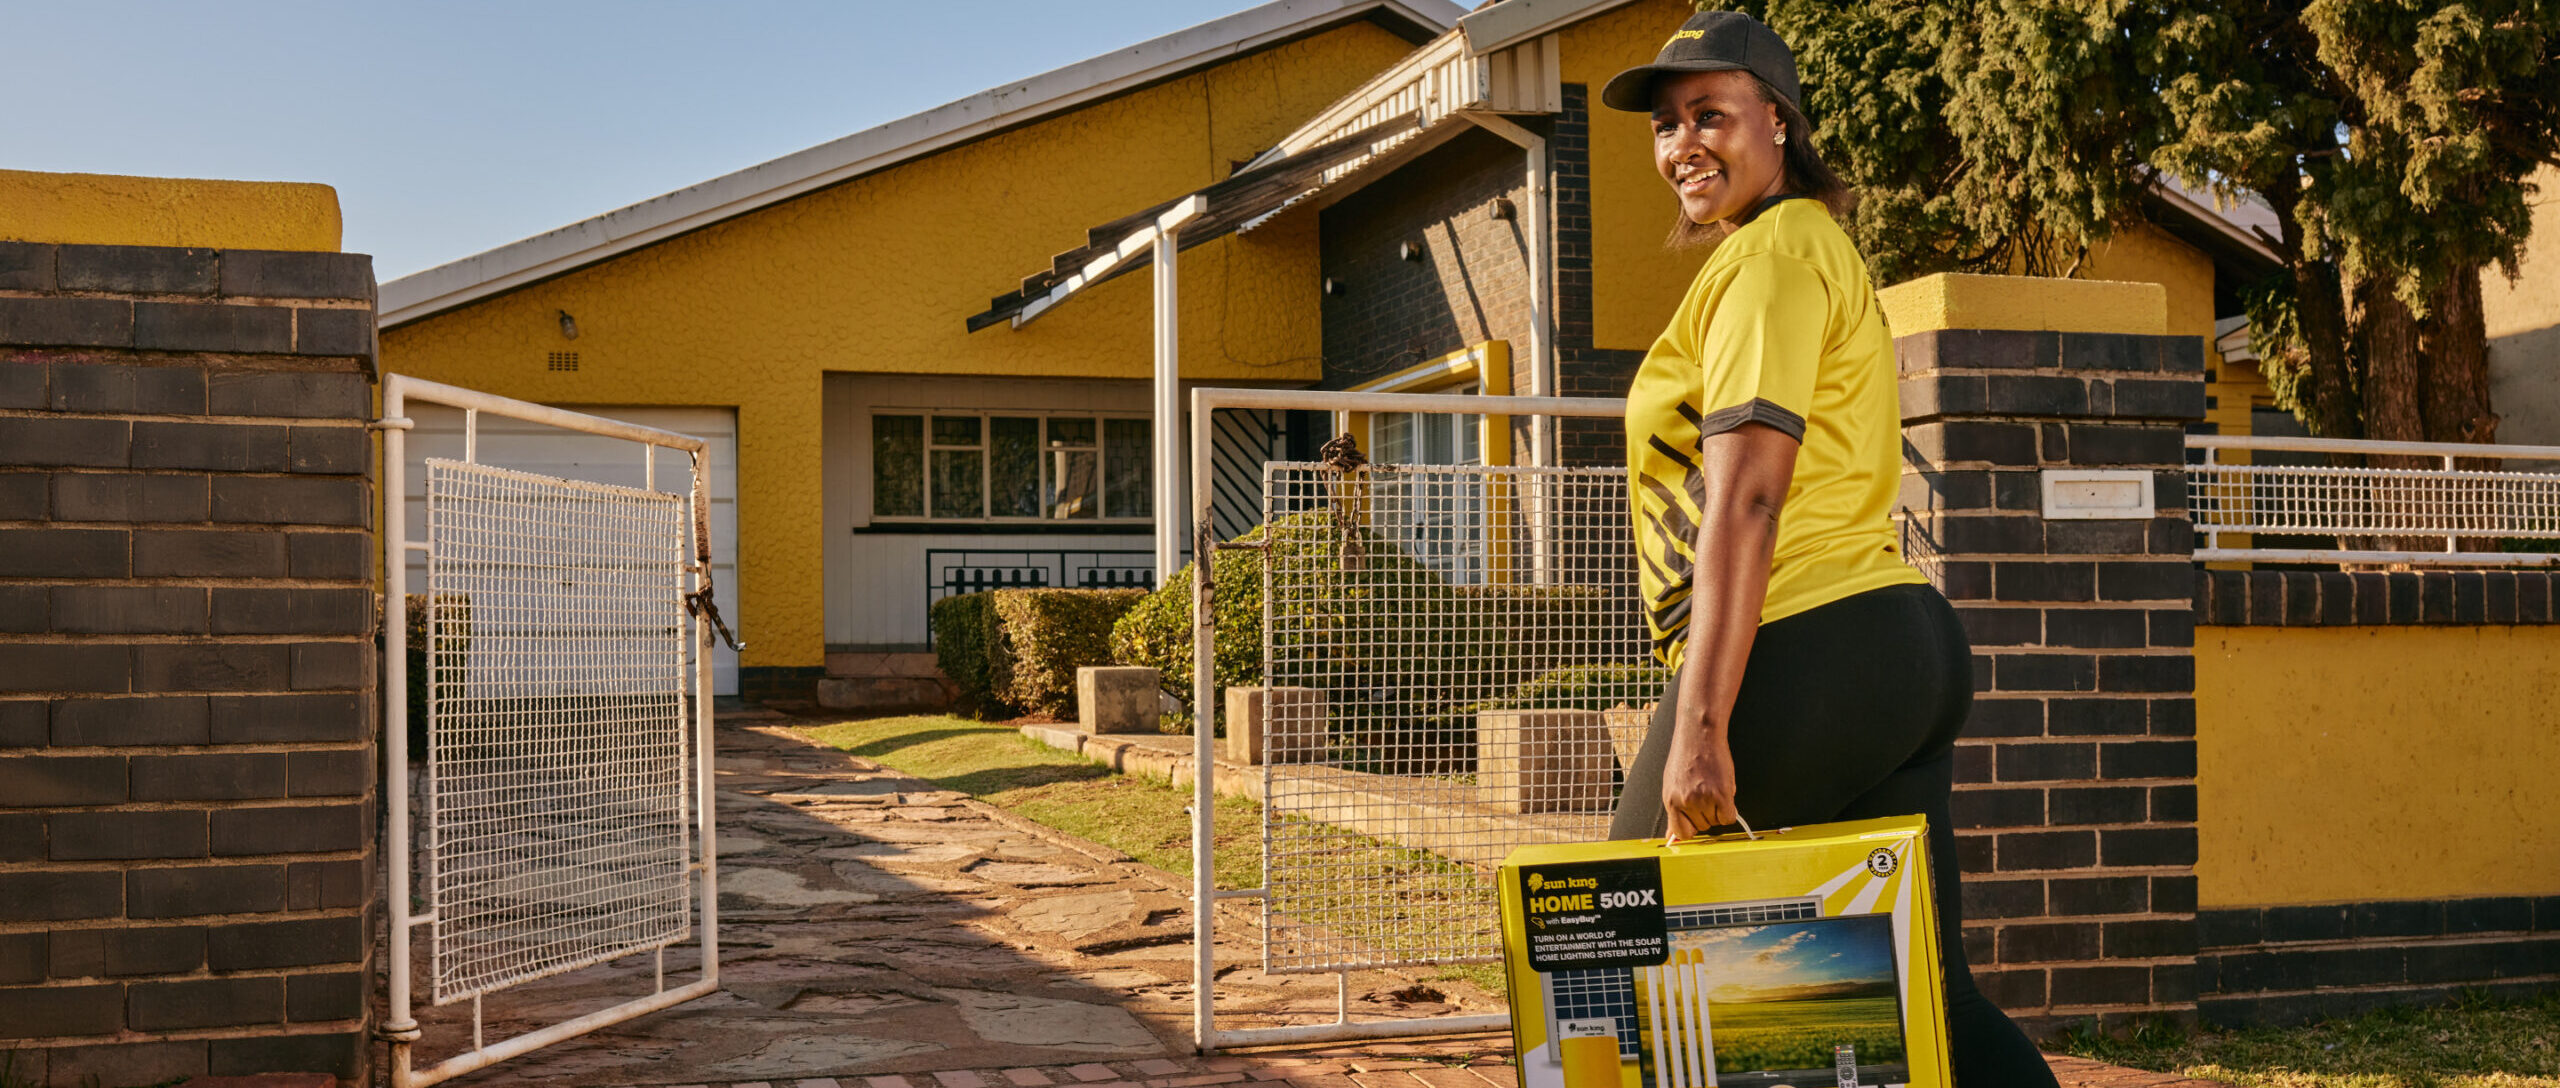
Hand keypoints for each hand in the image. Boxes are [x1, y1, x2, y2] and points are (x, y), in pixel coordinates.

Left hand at [1660, 721, 1740, 840]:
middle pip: (1702, 827)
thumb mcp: (1672, 784)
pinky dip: (1730, 809)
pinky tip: (1723, 791)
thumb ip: (1675, 811)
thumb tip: (1671, 837)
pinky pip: (1729, 817)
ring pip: (1717, 821)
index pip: (1681, 833)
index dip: (1692, 828)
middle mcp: (1685, 802)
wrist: (1699, 733)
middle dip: (1707, 814)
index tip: (1696, 821)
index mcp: (1671, 800)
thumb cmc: (1686, 755)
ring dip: (1719, 809)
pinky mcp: (1721, 793)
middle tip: (1706, 793)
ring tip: (1713, 787)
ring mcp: (1703, 798)